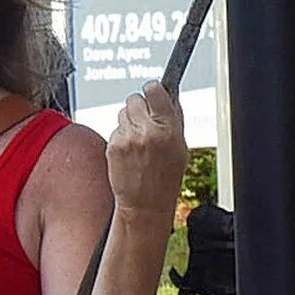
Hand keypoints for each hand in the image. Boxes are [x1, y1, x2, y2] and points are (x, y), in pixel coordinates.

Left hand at [106, 83, 187, 213]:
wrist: (145, 204)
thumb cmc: (166, 178)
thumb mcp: (181, 146)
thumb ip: (175, 118)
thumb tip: (170, 95)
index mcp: (168, 128)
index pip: (154, 89)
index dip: (153, 91)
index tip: (154, 94)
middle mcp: (147, 131)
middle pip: (134, 99)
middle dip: (139, 108)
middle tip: (145, 123)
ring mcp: (127, 138)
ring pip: (122, 113)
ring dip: (129, 122)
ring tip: (138, 142)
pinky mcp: (113, 146)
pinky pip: (115, 130)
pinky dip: (121, 137)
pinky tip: (129, 153)